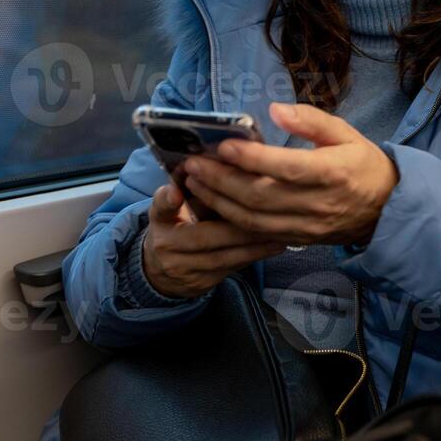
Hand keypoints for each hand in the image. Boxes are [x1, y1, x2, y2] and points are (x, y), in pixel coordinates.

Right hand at [141, 183, 287, 298]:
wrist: (162, 270)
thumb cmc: (179, 224)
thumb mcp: (177, 205)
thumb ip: (194, 186)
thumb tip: (228, 159)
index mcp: (160, 218)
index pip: (161, 207)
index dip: (168, 199)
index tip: (176, 192)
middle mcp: (166, 243)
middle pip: (202, 236)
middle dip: (236, 227)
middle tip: (266, 215)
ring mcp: (182, 266)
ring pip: (221, 257)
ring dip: (253, 246)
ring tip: (279, 233)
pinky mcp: (200, 282)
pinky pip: (230, 268)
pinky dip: (253, 257)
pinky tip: (274, 246)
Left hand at [181, 102, 399, 247]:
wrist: (387, 209)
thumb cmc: (363, 164)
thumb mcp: (346, 133)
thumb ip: (311, 120)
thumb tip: (276, 109)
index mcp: (331, 173)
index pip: (285, 168)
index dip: (251, 159)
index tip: (223, 145)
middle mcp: (316, 203)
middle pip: (260, 196)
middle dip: (221, 180)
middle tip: (192, 163)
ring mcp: (305, 226)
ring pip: (253, 219)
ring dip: (218, 202)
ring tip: (193, 182)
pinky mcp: (296, 239)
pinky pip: (257, 233)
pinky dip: (230, 219)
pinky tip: (212, 202)